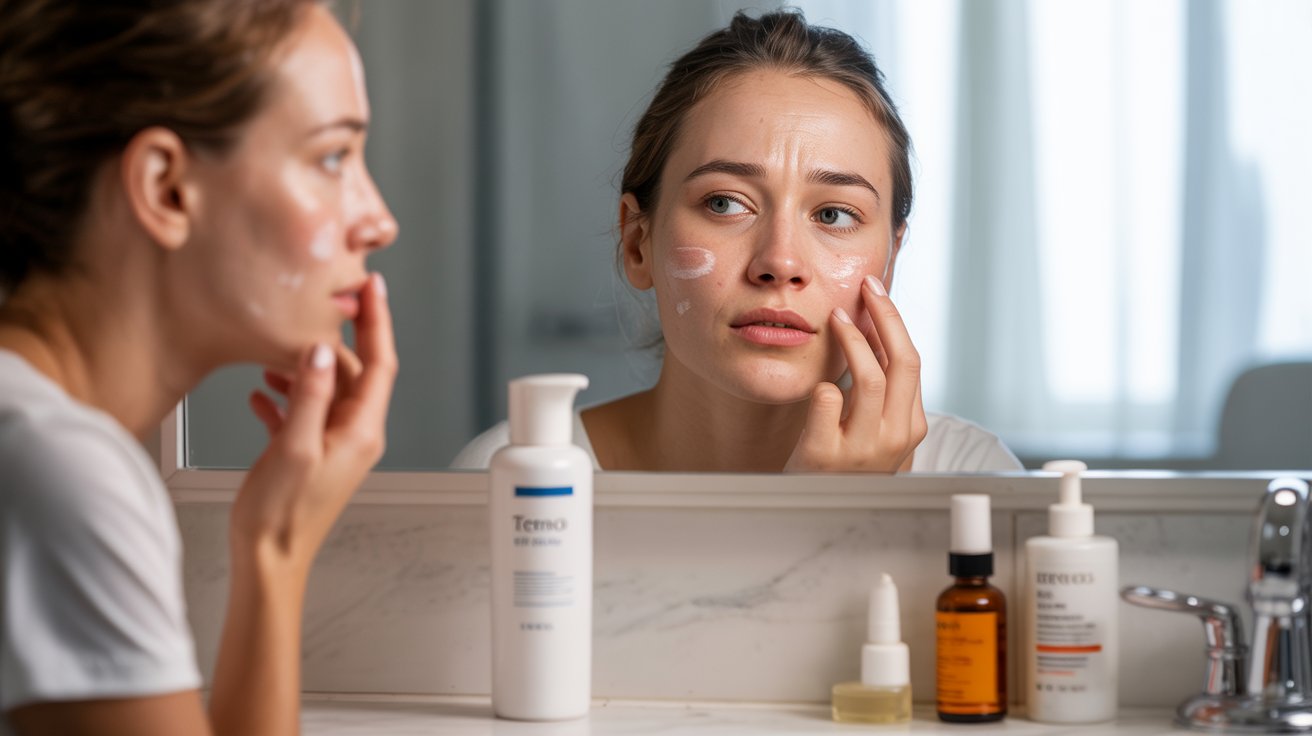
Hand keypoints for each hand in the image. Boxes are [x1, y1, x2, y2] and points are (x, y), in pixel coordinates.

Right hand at [234, 272, 396, 564]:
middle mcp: (355, 435)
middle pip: (355, 373)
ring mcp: (334, 445)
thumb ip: (308, 396)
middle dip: (334, 340)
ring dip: (304, 369)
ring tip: (274, 353)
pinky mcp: (312, 455)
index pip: (381, 363)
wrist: (268, 562)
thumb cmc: (280, 517)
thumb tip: (320, 351)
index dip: (378, 321)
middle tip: (313, 308)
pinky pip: (306, 414)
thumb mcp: (293, 448)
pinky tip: (261, 396)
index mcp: (361, 431)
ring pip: (327, 391)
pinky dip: (288, 398)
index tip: (372, 286)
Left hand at [784, 275, 926, 471]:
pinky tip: (817, 383)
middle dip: (884, 317)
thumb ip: (879, 384)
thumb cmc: (842, 459)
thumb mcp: (872, 424)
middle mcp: (893, 438)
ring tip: (835, 318)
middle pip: (901, 362)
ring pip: (869, 378)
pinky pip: (826, 401)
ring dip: (851, 340)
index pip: (911, 361)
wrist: (815, 504)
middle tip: (864, 289)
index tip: (876, 292)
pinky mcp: (824, 455)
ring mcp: (860, 448)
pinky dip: (822, 385)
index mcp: (910, 426)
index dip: (894, 321)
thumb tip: (875, 324)